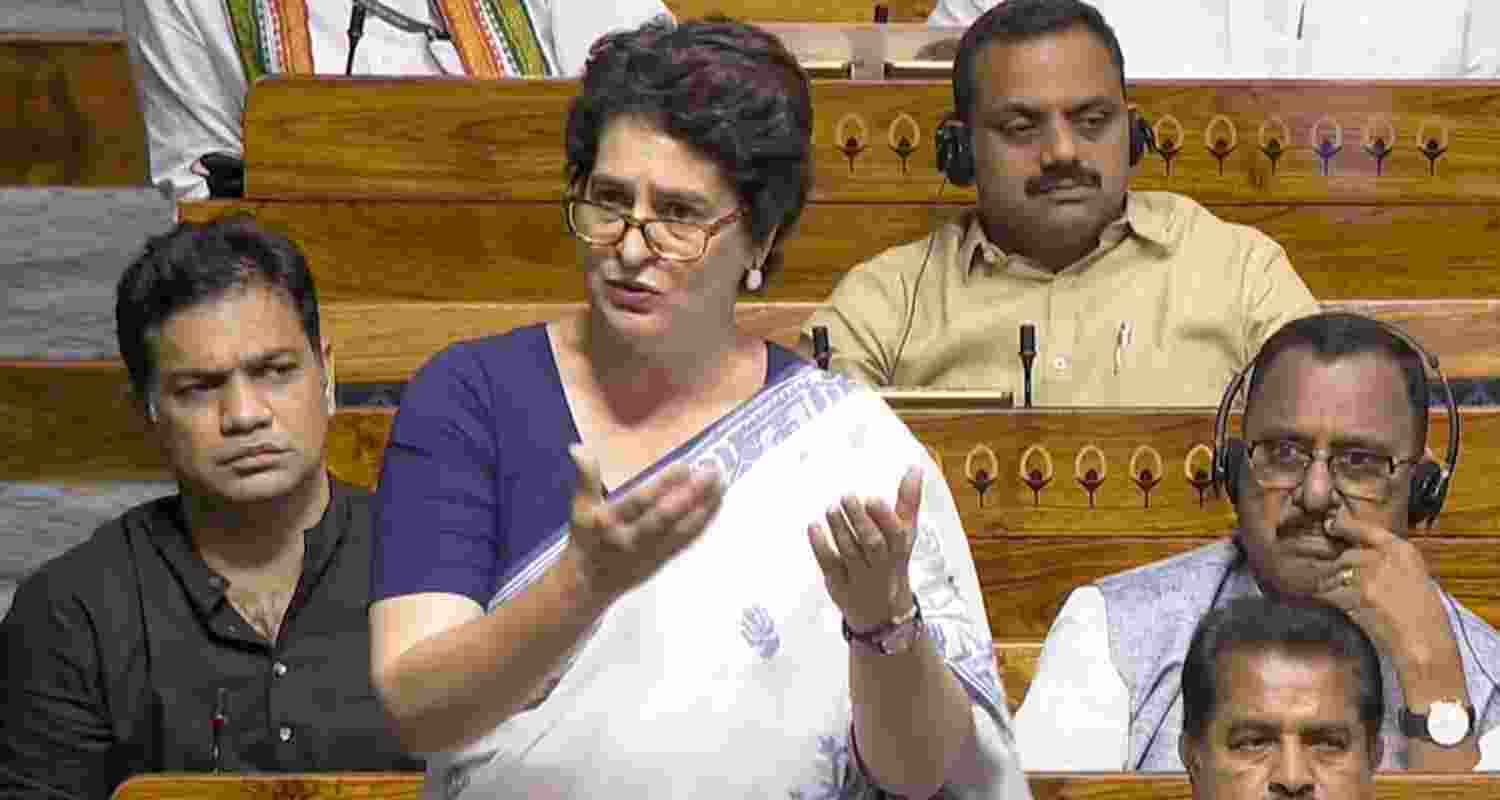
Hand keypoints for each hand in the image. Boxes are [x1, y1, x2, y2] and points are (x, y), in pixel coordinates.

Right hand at [562, 445, 723, 603]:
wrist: (589, 586)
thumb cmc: (585, 540)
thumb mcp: (579, 508)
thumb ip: (585, 477)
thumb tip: (577, 447)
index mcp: (610, 524)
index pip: (639, 503)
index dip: (662, 485)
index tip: (684, 465)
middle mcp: (633, 540)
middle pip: (666, 517)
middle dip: (691, 495)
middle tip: (711, 472)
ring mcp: (651, 552)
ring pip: (682, 529)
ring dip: (704, 507)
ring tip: (721, 483)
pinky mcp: (664, 559)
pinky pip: (688, 539)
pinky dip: (704, 521)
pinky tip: (717, 503)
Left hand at [809, 466, 921, 631]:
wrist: (882, 615)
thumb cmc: (892, 562)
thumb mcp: (905, 535)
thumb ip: (908, 502)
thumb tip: (914, 467)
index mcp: (899, 550)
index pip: (895, 534)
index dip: (883, 517)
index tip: (872, 498)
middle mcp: (881, 566)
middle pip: (872, 544)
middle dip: (860, 520)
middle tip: (847, 496)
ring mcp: (859, 577)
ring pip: (849, 552)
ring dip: (839, 528)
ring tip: (831, 508)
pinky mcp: (839, 585)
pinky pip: (829, 565)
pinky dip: (820, 545)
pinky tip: (813, 526)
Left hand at [1315, 508, 1456, 672]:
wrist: (1425, 645)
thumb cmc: (1426, 619)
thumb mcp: (1417, 578)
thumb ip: (1391, 563)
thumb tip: (1362, 555)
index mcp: (1403, 551)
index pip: (1366, 529)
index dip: (1346, 526)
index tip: (1333, 524)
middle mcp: (1384, 558)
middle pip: (1346, 555)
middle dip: (1341, 570)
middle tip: (1344, 585)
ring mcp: (1368, 576)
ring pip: (1335, 573)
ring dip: (1332, 584)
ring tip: (1342, 599)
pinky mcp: (1354, 596)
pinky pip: (1329, 592)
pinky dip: (1328, 599)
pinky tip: (1336, 608)